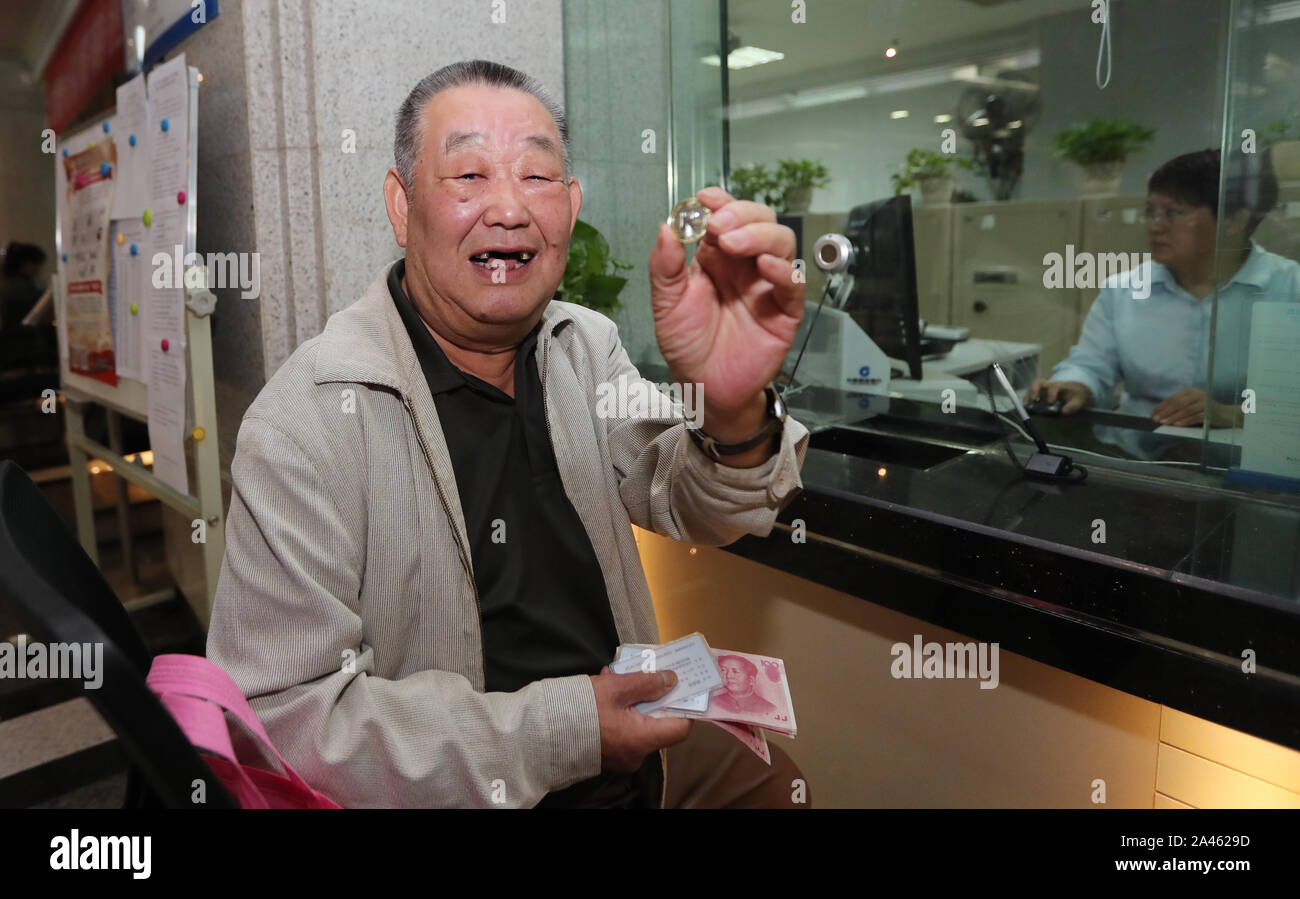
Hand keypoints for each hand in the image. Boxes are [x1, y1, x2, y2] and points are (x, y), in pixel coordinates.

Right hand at [590, 667, 691, 773]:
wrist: (543, 731)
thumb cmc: (581, 709)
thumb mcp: (616, 687)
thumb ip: (647, 682)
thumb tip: (671, 680)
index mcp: (642, 740)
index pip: (680, 728)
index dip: (685, 707)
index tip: (682, 688)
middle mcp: (635, 754)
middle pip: (658, 725)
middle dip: (653, 698)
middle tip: (646, 675)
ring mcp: (620, 757)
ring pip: (639, 725)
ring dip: (633, 701)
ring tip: (616, 677)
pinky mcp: (606, 754)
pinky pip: (623, 731)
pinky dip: (620, 712)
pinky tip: (605, 692)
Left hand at [648, 186, 803, 438]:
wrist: (705, 388)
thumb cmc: (688, 345)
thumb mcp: (666, 304)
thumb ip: (665, 267)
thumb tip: (666, 227)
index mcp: (716, 257)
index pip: (726, 216)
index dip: (719, 201)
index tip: (704, 199)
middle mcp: (744, 265)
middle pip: (759, 221)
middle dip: (742, 214)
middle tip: (720, 226)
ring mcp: (766, 285)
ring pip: (781, 243)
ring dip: (760, 235)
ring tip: (735, 244)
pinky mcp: (784, 311)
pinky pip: (793, 284)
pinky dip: (782, 270)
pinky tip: (764, 267)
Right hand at [1025, 378, 1092, 414]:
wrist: (1075, 390)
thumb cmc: (1076, 395)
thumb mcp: (1079, 401)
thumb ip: (1073, 406)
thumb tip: (1064, 411)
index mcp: (1060, 386)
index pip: (1054, 386)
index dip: (1052, 393)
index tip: (1051, 402)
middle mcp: (1049, 385)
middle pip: (1038, 382)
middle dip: (1034, 390)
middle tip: (1034, 400)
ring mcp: (1043, 389)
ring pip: (1032, 388)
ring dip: (1028, 396)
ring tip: (1026, 406)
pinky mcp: (1039, 394)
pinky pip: (1030, 394)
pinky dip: (1026, 400)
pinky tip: (1025, 408)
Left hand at [1153, 388, 1240, 427]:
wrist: (1227, 414)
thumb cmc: (1205, 411)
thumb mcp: (1191, 406)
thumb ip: (1179, 408)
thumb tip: (1160, 415)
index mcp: (1190, 392)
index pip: (1173, 398)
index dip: (1161, 406)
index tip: (1152, 414)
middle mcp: (1197, 395)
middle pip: (1178, 403)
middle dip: (1165, 412)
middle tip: (1156, 419)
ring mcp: (1205, 403)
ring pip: (1186, 410)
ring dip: (1174, 417)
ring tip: (1164, 423)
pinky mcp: (1211, 412)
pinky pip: (1196, 416)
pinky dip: (1186, 420)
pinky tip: (1178, 425)